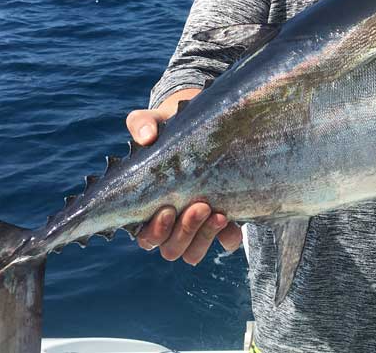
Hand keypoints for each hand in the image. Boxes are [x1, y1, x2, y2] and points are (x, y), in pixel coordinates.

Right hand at [125, 106, 242, 264]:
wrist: (208, 127)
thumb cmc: (171, 131)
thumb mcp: (155, 122)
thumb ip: (142, 124)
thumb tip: (147, 137)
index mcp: (148, 209)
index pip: (146, 237)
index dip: (156, 231)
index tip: (168, 208)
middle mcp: (173, 224)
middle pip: (171, 249)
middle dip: (185, 231)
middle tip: (200, 205)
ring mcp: (198, 226)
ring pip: (194, 253)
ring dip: (205, 237)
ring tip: (219, 213)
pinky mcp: (223, 222)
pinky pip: (225, 242)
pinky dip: (228, 237)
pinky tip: (232, 221)